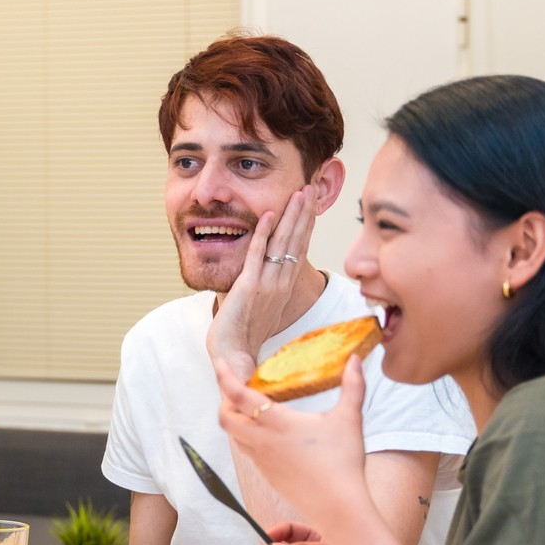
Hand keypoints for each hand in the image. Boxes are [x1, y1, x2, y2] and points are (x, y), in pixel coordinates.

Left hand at [205, 186, 318, 378]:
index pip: (299, 250)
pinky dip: (262, 234)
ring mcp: (266, 284)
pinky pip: (256, 256)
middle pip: (297, 241)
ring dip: (291, 216)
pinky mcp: (248, 287)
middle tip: (311, 188)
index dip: (306, 226)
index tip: (311, 205)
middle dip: (304, 213)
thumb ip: (265, 290)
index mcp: (284, 288)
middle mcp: (280, 284)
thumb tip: (264, 279)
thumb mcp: (261, 307)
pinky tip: (268, 215)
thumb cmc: (243, 335)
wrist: (233, 357)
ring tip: (300, 193)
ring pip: (283, 244)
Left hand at [215, 353, 372, 531]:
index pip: (239, 397)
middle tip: (236, 389)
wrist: (338, 507)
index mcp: (278, 424)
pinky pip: (248, 452)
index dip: (225, 378)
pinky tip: (265, 433)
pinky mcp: (267, 475)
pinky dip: (247, 437)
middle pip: (225, 419)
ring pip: (234, 437)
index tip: (220, 364)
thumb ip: (353, 386)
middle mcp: (263, 442)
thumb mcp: (349, 419)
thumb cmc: (344, 463)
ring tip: (249, 408)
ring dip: (235, 420)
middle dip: (224, 401)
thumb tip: (355, 359)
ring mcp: (263, 461)